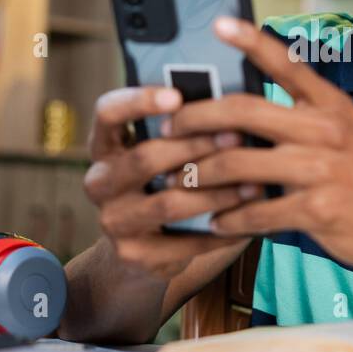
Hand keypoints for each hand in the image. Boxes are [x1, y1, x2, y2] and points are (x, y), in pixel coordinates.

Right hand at [82, 86, 253, 279]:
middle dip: (195, 145)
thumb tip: (232, 104)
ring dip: (216, 193)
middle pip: (144, 158)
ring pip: (168, 203)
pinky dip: (220, 232)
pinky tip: (248, 222)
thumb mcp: (165, 153)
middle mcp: (99, 181)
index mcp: (104, 145)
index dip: (138, 101)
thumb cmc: (168, 182)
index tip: (177, 96)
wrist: (147, 249)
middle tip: (237, 136)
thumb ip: (183, 130)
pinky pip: (183, 243)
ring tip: (253, 184)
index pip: (107, 112)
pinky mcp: (132, 255)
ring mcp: (112, 221)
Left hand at [166, 17, 352, 275]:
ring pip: (238, 163)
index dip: (250, 41)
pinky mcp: (318, 210)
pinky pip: (256, 212)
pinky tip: (216, 224)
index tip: (219, 24)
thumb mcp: (348, 134)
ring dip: (201, 176)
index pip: (286, 63)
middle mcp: (325, 129)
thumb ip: (303, 122)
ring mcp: (322, 169)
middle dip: (194, 119)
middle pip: (242, 112)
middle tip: (167, 130)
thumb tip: (245, 121)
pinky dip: (229, 220)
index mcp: (330, 105)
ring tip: (181, 184)